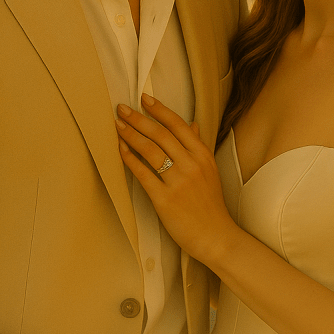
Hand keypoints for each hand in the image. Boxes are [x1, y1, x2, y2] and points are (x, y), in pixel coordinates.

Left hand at [115, 95, 239, 263]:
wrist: (215, 235)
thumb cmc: (210, 204)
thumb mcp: (210, 170)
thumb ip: (198, 146)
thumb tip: (192, 124)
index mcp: (203, 155)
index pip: (178, 125)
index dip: (159, 110)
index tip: (144, 98)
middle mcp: (191, 165)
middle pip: (161, 135)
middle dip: (138, 119)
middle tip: (122, 109)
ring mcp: (178, 182)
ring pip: (150, 151)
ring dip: (130, 135)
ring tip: (118, 126)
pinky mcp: (165, 199)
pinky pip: (143, 174)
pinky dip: (129, 159)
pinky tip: (121, 149)